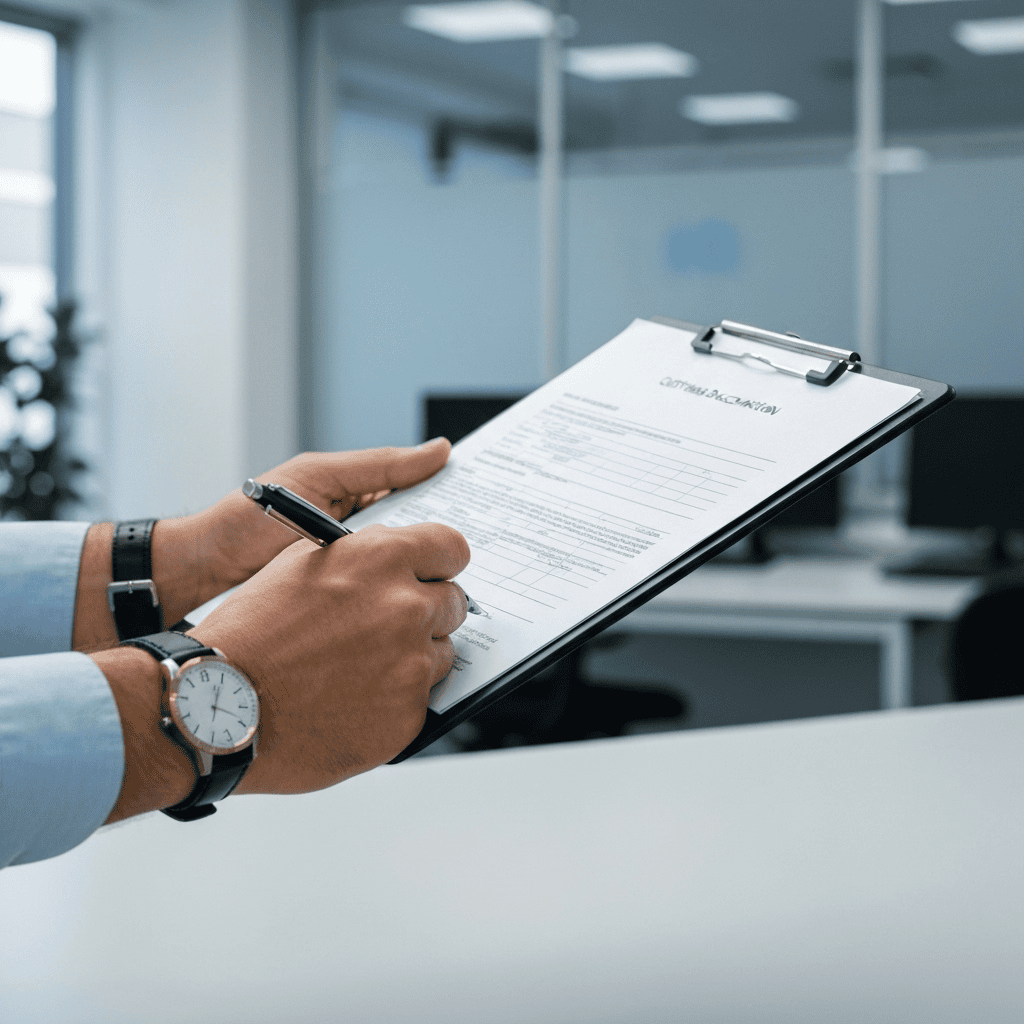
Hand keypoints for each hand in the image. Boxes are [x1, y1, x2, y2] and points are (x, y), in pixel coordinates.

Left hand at [73, 440, 451, 650]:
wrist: (200, 576)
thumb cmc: (248, 520)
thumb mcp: (316, 479)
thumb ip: (378, 467)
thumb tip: (439, 450)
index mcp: (363, 504)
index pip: (423, 502)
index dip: (456, 505)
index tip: (496, 506)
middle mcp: (366, 544)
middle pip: (423, 547)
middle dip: (452, 553)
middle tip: (487, 558)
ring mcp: (357, 582)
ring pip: (408, 582)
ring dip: (431, 587)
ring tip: (464, 588)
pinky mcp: (346, 615)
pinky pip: (384, 611)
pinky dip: (405, 613)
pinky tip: (426, 618)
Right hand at [190, 521, 470, 792]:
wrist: (219, 706)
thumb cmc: (250, 634)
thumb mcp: (300, 565)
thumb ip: (360, 556)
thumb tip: (392, 555)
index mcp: (382, 559)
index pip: (452, 546)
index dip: (441, 562)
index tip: (433, 573)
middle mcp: (406, 606)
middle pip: (452, 602)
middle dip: (426, 611)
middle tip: (386, 628)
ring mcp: (411, 663)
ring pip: (440, 652)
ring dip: (412, 657)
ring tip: (358, 667)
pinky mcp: (409, 714)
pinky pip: (421, 699)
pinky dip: (395, 700)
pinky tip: (352, 699)